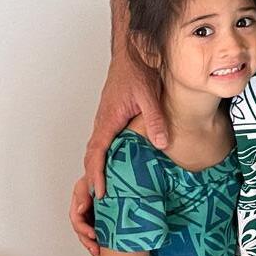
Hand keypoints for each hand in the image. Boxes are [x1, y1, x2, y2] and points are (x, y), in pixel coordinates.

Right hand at [70, 51, 165, 255]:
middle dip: (94, 179)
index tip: (100, 194)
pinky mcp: (112, 117)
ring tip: (106, 193)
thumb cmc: (138, 70)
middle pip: (93, 156)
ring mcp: (106, 120)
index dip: (97, 175)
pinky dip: (105, 158)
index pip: (97, 153)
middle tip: (100, 202)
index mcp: (108, 120)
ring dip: (98, 170)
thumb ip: (155, 119)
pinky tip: (116, 168)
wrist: (132, 53)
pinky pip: (105, 142)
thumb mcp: (149, 94)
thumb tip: (162, 144)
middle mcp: (104, 122)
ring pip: (98, 150)